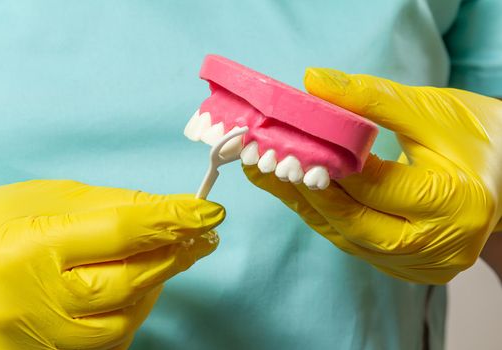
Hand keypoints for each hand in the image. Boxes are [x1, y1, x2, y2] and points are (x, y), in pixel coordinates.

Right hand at [0, 180, 223, 348]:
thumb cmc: (13, 220)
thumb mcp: (63, 198)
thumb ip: (125, 207)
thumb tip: (183, 213)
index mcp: (31, 246)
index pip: (120, 232)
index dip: (172, 220)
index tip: (210, 213)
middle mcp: (31, 300)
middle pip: (128, 282)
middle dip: (173, 255)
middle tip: (200, 236)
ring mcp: (38, 338)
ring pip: (125, 322)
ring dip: (154, 288)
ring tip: (160, 260)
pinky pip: (109, 345)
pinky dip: (130, 314)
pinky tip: (131, 290)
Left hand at [244, 68, 501, 283]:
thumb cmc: (479, 138)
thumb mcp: (431, 110)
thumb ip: (371, 99)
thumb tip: (313, 82)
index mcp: (455, 203)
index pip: (373, 185)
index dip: (325, 164)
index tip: (284, 140)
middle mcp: (440, 245)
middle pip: (354, 221)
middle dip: (304, 190)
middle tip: (264, 161)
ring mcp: (424, 264)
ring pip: (348, 237)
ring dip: (307, 205)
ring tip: (270, 175)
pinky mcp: (409, 268)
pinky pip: (355, 243)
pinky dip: (326, 218)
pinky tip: (299, 193)